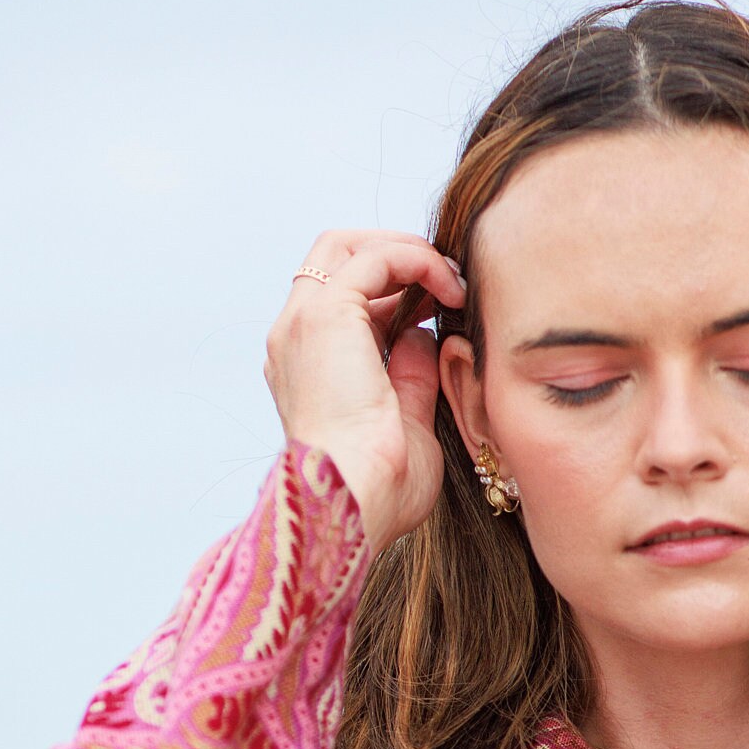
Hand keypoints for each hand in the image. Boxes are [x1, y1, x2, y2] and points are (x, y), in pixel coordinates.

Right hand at [263, 230, 466, 554]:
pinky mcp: (326, 313)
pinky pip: (376, 258)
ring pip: (349, 247)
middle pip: (336, 257)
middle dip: (395, 255)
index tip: (440, 305)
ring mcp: (303, 322)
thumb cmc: (381, 489)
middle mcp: (294, 337)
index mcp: (305, 366)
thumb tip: (423, 337)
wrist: (357, 501)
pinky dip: (418, 261)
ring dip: (408, 252)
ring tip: (454, 281)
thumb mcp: (406, 423)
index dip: (393, 289)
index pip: (342, 298)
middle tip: (447, 280)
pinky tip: (451, 289)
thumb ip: (411, 376)